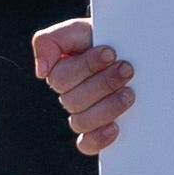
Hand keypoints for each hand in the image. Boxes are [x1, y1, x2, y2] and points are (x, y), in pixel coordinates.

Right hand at [33, 17, 134, 155]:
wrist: (132, 46)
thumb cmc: (104, 37)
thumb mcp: (78, 30)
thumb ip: (50, 41)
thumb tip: (41, 71)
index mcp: (61, 73)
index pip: (63, 78)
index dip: (87, 66)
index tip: (111, 52)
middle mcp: (70, 96)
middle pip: (74, 101)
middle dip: (103, 83)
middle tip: (126, 69)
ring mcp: (85, 114)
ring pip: (82, 121)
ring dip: (108, 107)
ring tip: (130, 92)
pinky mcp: (99, 129)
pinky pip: (87, 144)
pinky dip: (99, 138)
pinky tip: (115, 127)